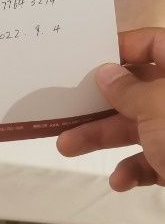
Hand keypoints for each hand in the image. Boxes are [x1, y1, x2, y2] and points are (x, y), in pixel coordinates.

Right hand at [57, 28, 164, 190]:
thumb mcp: (157, 106)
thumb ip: (128, 89)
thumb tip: (107, 73)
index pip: (155, 42)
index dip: (121, 47)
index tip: (88, 60)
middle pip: (138, 89)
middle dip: (100, 103)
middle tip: (67, 108)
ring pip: (139, 127)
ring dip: (103, 137)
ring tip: (68, 146)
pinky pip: (153, 159)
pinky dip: (134, 169)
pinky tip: (121, 181)